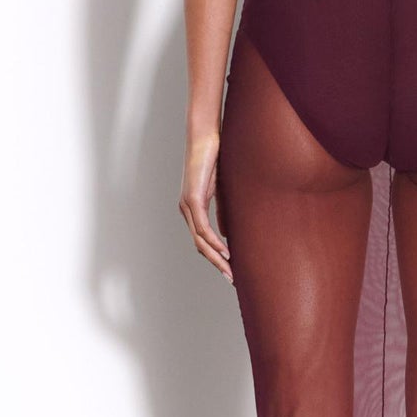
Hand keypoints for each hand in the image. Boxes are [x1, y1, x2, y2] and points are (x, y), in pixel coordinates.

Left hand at [179, 132, 232, 283]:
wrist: (205, 137)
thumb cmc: (214, 158)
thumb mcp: (220, 189)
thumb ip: (222, 211)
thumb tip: (227, 234)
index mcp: (191, 208)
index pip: (201, 239)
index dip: (214, 256)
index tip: (229, 268)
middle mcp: (186, 209)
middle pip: (199, 245)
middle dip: (216, 264)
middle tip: (230, 279)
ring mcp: (187, 205)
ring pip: (200, 240)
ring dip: (216, 258)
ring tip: (230, 271)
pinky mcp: (193, 199)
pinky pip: (203, 228)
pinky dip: (214, 242)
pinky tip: (225, 251)